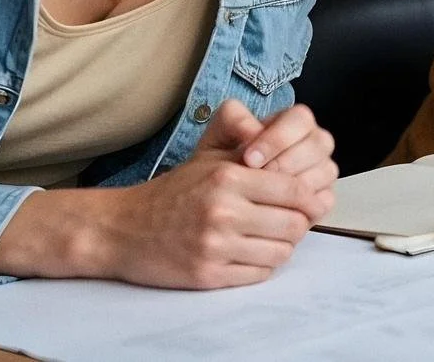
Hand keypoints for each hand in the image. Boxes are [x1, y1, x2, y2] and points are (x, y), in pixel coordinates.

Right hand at [0, 102, 325, 288]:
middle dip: (299, 225)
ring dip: (281, 247)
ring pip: (280, 252)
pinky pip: (258, 274)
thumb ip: (257, 158)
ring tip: (268, 238)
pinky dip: (261, 266)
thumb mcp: (211, 160)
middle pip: (294, 224)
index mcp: (228, 178)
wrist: (122, 228)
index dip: (310, 199)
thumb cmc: (174, 192)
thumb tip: (304, 174)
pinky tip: (249, 254)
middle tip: (289, 222)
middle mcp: (223, 211)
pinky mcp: (207, 275)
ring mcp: (214, 246)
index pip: (295, 190)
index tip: (311, 203)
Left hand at [201, 102, 337, 206]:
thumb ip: (232, 121)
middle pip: (318, 144)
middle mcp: (315, 143)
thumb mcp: (218, 138)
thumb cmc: (223, 165)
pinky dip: (303, 207)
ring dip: (294, 186)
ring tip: (263, 197)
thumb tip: (252, 130)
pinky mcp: (324, 198)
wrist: (220, 199)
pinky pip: (324, 199)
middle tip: (256, 179)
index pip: (300, 119)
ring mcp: (323, 170)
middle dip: (285, 163)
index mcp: (295, 122)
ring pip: (325, 171)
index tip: (249, 158)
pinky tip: (276, 211)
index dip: (277, 138)